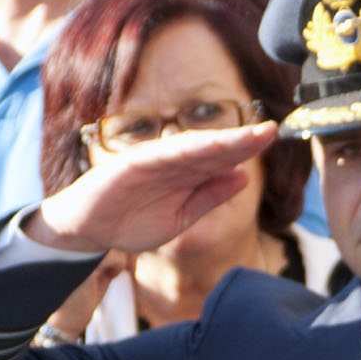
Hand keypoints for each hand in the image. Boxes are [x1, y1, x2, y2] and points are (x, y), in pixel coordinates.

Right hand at [26, 120, 279, 258]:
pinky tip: (206, 148)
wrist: (88, 229)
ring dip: (219, 142)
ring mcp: (151, 161)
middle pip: (212, 148)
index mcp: (186, 173)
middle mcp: (172, 162)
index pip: (221, 158)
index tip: (272, 136)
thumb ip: (209, 197)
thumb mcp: (181, 217)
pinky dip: (182, 151)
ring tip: (248, 137)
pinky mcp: (129, 166)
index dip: (246, 147)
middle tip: (271, 130)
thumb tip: (243, 177)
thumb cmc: (132, 220)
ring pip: (191, 148)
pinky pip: (160, 157)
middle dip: (241, 140)